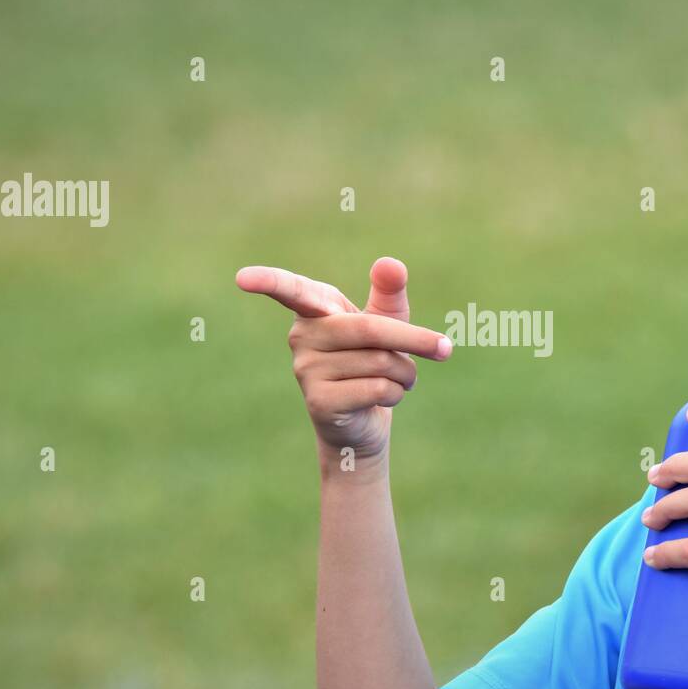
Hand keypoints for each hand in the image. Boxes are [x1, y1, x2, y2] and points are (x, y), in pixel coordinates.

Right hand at [236, 257, 452, 463]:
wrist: (363, 425)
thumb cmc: (374, 363)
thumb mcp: (386, 323)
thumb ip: (389, 292)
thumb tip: (390, 263)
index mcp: (315, 310)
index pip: (290, 290)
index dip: (267, 281)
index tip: (242, 278)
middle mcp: (302, 337)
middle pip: (369, 330)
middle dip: (414, 340)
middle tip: (446, 348)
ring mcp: (306, 370)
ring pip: (380, 362)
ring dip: (405, 373)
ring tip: (394, 381)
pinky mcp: (319, 402)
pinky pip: (377, 389)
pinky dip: (395, 394)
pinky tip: (381, 400)